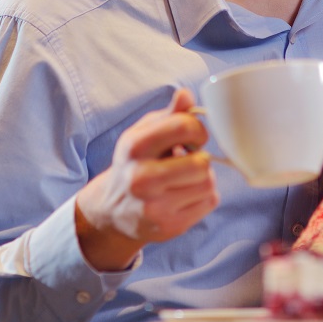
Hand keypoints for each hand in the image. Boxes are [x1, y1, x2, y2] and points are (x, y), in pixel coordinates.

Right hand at [74, 89, 218, 270]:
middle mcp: (141, 178)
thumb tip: (186, 94)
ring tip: (185, 178)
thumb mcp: (144, 133)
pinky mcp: (169, 227)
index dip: (198, 130)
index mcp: (134, 147)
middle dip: (200, 159)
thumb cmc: (135, 163)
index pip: (184, 126)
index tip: (193, 137)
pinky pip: (210, 202)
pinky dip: (204, 196)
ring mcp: (154, 207)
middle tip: (189, 161)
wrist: (112, 210)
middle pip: (201, 163)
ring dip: (204, 178)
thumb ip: (169, 114)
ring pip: (208, 183)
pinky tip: (185, 195)